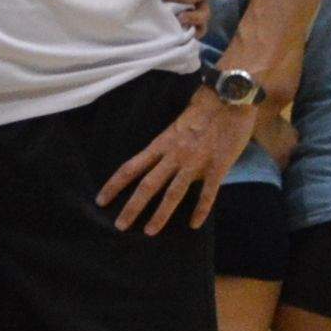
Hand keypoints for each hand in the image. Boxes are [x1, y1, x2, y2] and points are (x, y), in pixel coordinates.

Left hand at [101, 91, 247, 236]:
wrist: (229, 98)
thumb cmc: (203, 110)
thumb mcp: (176, 127)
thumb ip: (167, 147)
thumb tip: (159, 163)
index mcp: (161, 145)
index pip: (130, 167)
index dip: (114, 185)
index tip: (100, 200)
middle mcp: (174, 155)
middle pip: (147, 185)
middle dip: (132, 207)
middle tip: (119, 226)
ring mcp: (195, 162)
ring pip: (173, 193)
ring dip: (160, 214)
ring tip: (149, 232)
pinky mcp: (217, 166)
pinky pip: (208, 192)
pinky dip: (201, 209)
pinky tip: (195, 224)